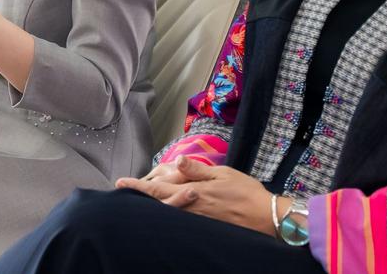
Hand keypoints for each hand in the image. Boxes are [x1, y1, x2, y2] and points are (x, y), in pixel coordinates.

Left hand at [115, 155, 276, 234]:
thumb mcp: (223, 174)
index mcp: (194, 192)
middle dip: (140, 196)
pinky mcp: (204, 226)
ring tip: (138, 199)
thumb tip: (178, 159)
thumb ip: (198, 169)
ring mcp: (196, 219)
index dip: (138, 186)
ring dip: (151, 205)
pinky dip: (167, 213)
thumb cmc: (246, 192)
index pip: (159, 188)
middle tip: (122, 190)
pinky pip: (180, 220)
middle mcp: (191, 208)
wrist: (266, 218)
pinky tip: (163, 210)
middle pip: (158, 203)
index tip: (120, 182)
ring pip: (167, 212)